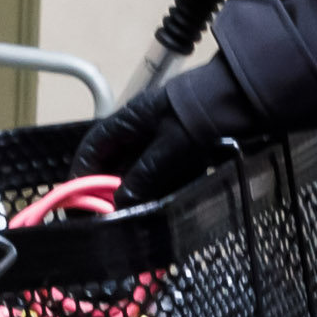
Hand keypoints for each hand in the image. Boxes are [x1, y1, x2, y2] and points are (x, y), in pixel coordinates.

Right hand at [72, 76, 231, 204]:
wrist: (240, 100)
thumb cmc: (197, 117)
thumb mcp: (168, 148)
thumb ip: (143, 177)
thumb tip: (121, 204)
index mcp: (128, 122)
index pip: (93, 147)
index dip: (81, 173)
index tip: (77, 199)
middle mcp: (139, 131)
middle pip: (114, 165)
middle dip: (110, 190)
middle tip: (108, 216)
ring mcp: (160, 140)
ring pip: (137, 172)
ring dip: (135, 193)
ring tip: (134, 216)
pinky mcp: (179, 151)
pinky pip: (160, 175)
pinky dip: (158, 190)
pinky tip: (162, 205)